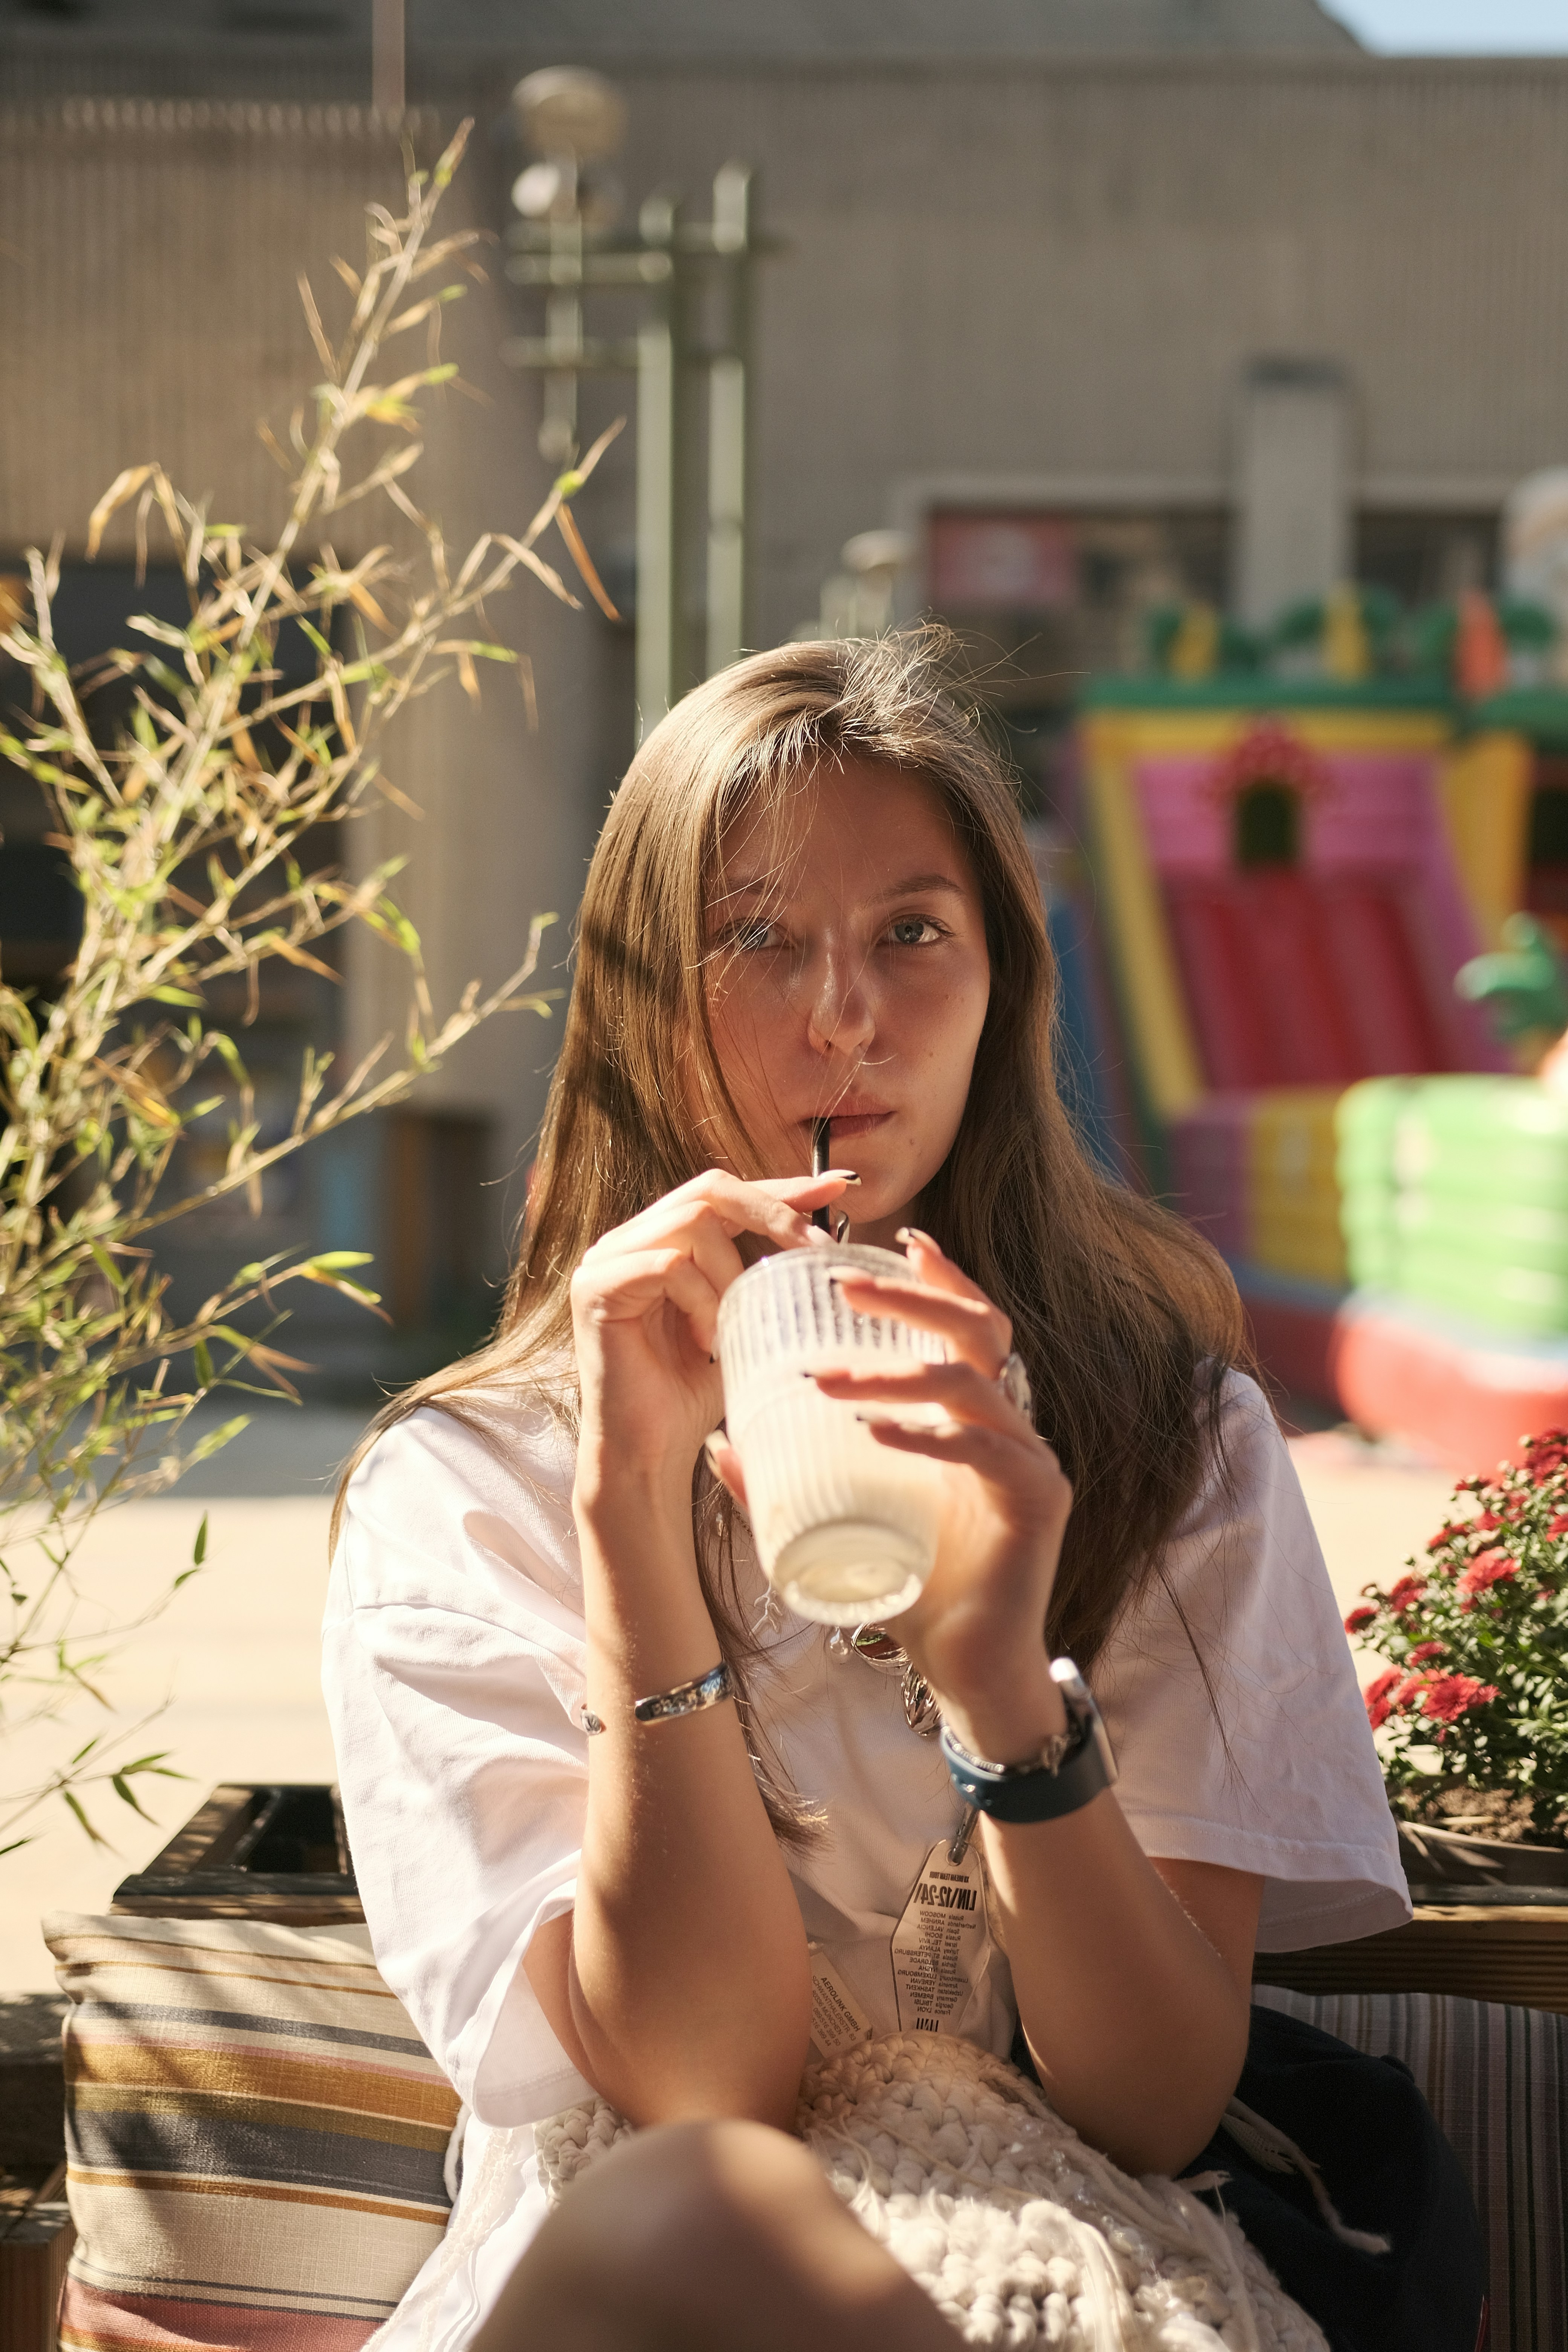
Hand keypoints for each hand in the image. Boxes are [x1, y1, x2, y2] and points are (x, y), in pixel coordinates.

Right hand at [570, 1169, 855, 1502]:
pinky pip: (669, 1264)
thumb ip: (764, 1269)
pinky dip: (702, 1300)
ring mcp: (605, 1261)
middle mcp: (627, 1240)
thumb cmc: (695, 1394)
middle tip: (816, 1246)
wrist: (652, 1453)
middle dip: (772, 1213)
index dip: (779, 1188)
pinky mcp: (596, 1288)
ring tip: (735, 1326)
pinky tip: (707, 1341)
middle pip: (709, 1191)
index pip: (724, 1194)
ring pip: (693, 1224)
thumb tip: (823, 1225)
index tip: (836, 1187)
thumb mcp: (743, 1318)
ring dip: (733, 1274)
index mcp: (660, 1241)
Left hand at [713, 1230, 1071, 1760]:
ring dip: (896, 1373)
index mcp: (981, 1419)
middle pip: (980, 1333)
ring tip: (827, 1379)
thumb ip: (789, 1483)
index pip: (972, 1328)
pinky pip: (985, 1453)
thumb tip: (718, 1444)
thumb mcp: (849, 1519)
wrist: (971, 1669)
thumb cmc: (916, 1590)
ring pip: (971, 1387)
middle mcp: (1014, 1428)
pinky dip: (927, 1438)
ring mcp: (1031, 1462)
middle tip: (846, 1284)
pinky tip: (878, 1432)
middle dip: (915, 1299)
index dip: (943, 1280)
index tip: (899, 1240)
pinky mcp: (1038, 1503)